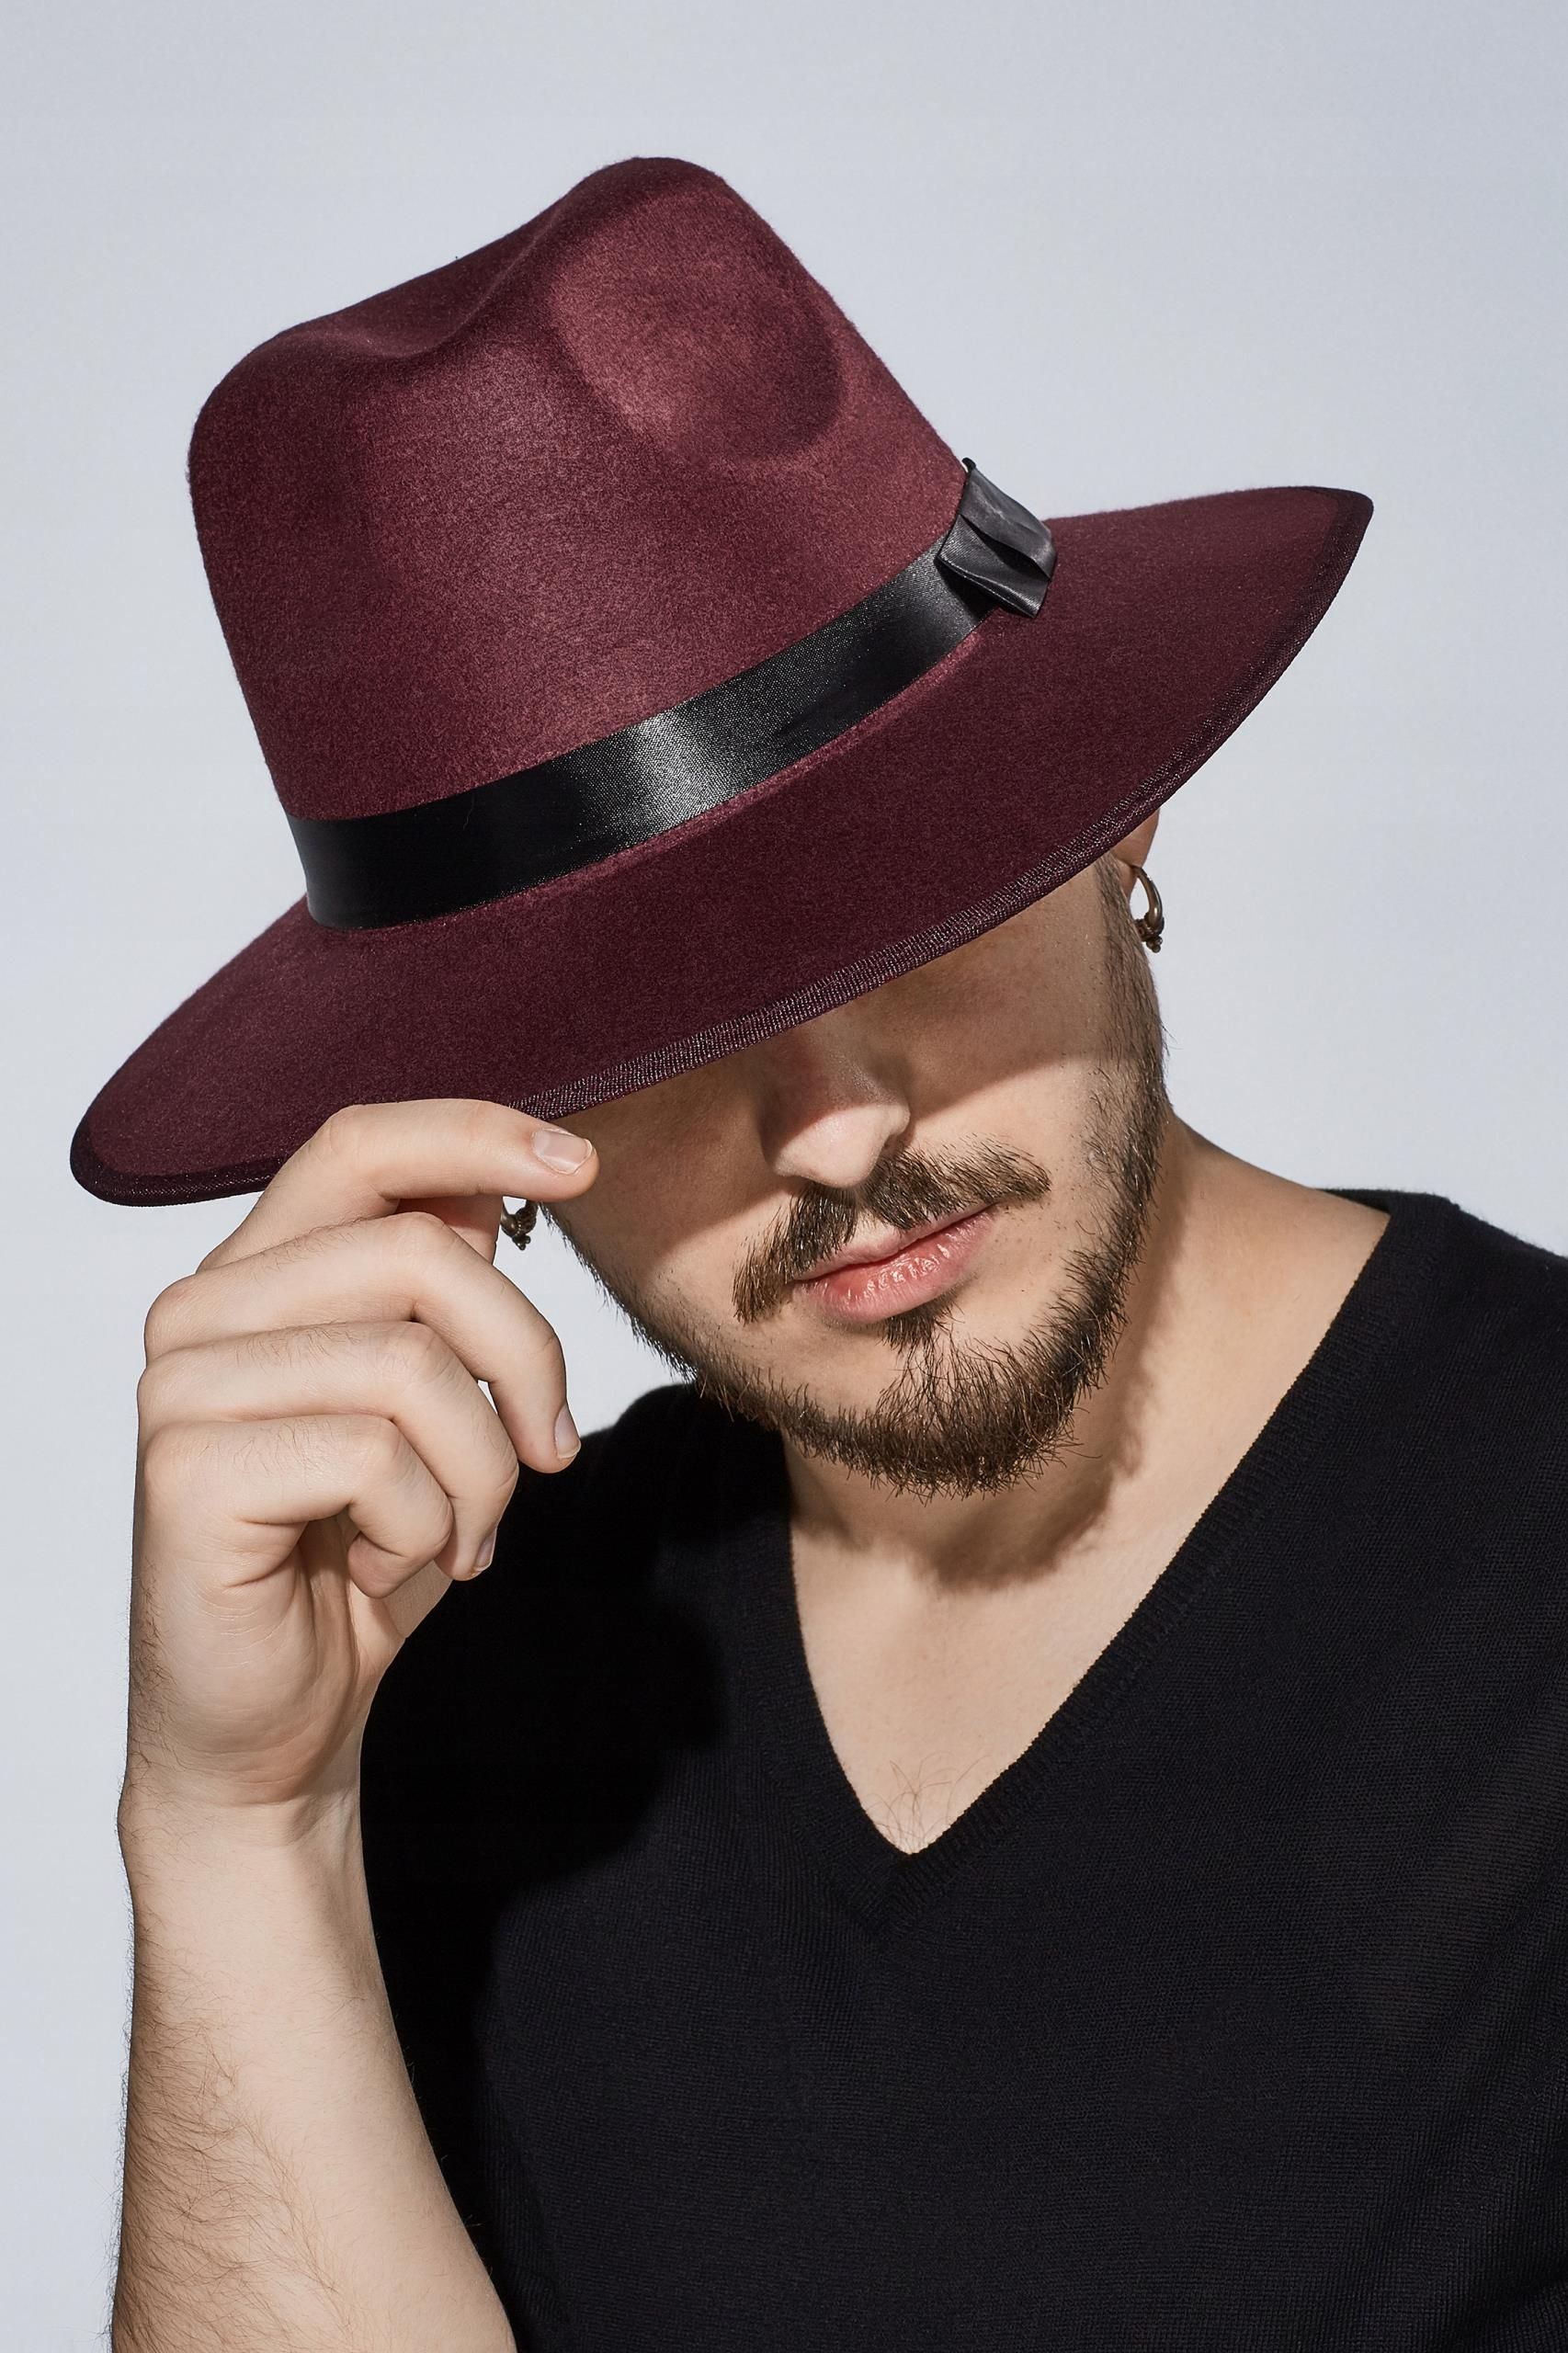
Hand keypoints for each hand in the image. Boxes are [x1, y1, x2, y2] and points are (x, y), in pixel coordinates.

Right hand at [122, 1099, 598, 1830]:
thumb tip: (497, 1188)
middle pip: (422, 1253)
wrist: (276, 1723)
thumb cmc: (356, 1558)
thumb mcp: (429, 1411)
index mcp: (259, 1275)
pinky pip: (376, 1457)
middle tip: (548, 1453)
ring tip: (455, 1535)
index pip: (359, 1144)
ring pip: (413, 1364)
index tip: (581, 1166)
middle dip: (526, 1359)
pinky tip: (381, 1566)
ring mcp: (183, 1387)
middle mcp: (202, 1311)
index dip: (476, 1133)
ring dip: (480, 1472)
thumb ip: (439, 1298)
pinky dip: (424, 1525)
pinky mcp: (186, 1468)